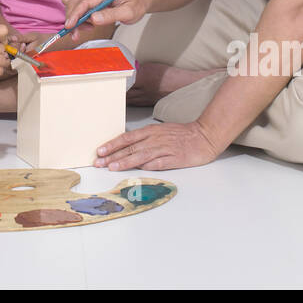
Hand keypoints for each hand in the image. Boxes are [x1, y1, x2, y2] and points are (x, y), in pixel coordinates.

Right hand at [62, 0, 145, 32]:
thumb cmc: (136, 3)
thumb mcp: (129, 12)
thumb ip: (111, 15)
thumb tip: (94, 19)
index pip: (84, 2)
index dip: (75, 14)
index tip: (70, 26)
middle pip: (75, 3)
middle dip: (72, 20)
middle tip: (76, 35)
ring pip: (74, 5)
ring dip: (75, 19)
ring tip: (89, 28)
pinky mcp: (90, 0)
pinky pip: (75, 3)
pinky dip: (74, 13)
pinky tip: (83, 21)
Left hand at [95, 121, 219, 170]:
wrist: (203, 136)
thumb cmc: (181, 135)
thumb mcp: (160, 132)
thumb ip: (144, 140)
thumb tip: (127, 149)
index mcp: (150, 131)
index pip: (127, 138)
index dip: (112, 145)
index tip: (100, 151)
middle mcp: (155, 139)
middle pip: (130, 147)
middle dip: (113, 156)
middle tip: (99, 163)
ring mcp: (165, 149)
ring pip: (141, 155)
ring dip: (125, 161)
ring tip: (112, 167)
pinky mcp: (175, 158)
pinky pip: (160, 163)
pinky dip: (148, 166)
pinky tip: (138, 170)